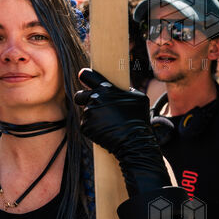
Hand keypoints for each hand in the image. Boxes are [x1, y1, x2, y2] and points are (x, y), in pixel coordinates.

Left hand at [76, 68, 182, 218]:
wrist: (134, 143)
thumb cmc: (138, 120)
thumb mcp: (138, 98)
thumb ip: (125, 90)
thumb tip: (120, 87)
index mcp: (106, 89)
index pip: (88, 75)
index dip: (86, 75)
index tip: (84, 76)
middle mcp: (95, 100)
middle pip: (80, 95)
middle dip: (85, 99)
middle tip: (96, 106)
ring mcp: (89, 114)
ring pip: (86, 112)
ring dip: (93, 115)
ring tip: (109, 122)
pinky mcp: (86, 127)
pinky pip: (86, 125)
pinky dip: (93, 127)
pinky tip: (106, 130)